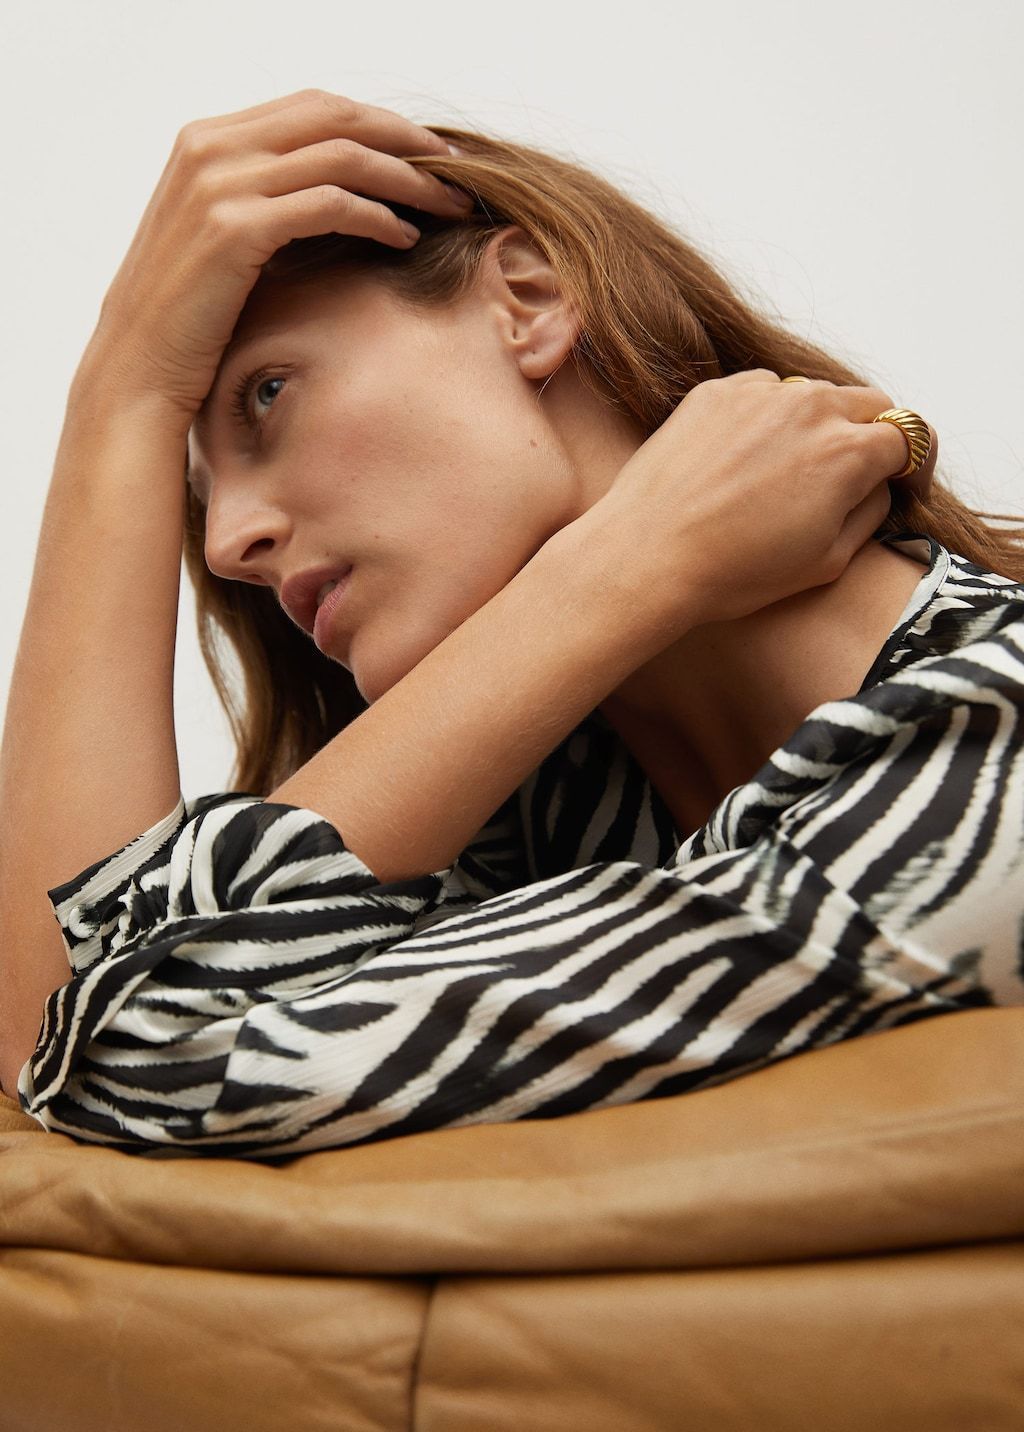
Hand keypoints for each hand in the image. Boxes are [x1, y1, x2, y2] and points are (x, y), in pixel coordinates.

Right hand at [74, 89, 470, 421]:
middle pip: (334, 116)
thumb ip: (268, 198)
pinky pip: (330, 204)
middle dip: (404, 140)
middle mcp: (210, 147)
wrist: (139, 368)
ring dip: (405, 179)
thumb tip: (340, 191)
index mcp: (208, 139)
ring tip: (446, 206)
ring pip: (341, 156)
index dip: (380, 123)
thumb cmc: (191, 316)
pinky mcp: (235, 229)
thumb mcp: (226, 237)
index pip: (313, 106)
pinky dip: (377, 216)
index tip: (428, 152)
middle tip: (456, 170)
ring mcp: (219, 184)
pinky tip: (403, 238)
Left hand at [585, 369, 938, 631]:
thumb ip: (870, 511)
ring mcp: (759, 392)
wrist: (646, 556)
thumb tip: (879, 483)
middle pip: (868, 403)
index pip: (909, 436)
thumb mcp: (827, 560)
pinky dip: (764, 419)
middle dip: (870, 435)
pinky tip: (740, 465)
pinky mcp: (715, 392)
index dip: (912, 464)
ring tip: (782, 477)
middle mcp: (810, 406)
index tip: (901, 483)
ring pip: (812, 394)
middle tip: (849, 477)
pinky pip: (761, 393)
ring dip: (813, 425)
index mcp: (848, 451)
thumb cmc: (734, 572)